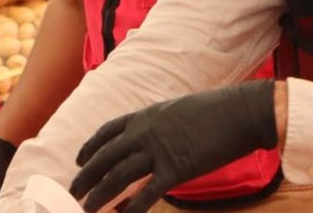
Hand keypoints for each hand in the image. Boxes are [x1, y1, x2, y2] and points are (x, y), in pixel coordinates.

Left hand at [69, 80, 278, 212]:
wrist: (240, 111)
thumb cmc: (217, 109)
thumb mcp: (178, 110)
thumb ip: (161, 126)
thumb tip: (156, 140)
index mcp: (145, 115)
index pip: (108, 132)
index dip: (91, 147)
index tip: (79, 160)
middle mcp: (145, 132)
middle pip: (106, 157)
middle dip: (87, 176)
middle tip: (72, 192)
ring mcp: (158, 150)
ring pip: (118, 176)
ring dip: (99, 194)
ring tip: (85, 208)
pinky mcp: (176, 170)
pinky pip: (147, 193)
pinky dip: (131, 208)